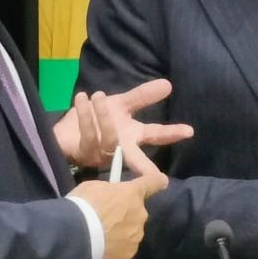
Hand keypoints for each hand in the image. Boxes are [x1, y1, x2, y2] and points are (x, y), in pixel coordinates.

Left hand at [54, 78, 194, 179]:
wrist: (68, 132)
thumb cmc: (98, 120)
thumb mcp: (122, 104)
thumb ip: (144, 96)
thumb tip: (168, 84)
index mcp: (132, 136)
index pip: (156, 134)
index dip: (172, 133)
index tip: (189, 131)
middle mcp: (120, 147)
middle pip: (135, 157)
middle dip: (144, 165)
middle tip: (154, 174)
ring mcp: (101, 152)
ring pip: (108, 139)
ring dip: (104, 116)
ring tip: (99, 95)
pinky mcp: (84, 150)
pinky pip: (87, 133)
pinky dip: (85, 114)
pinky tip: (83, 98)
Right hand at [69, 169, 166, 258]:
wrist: (76, 236)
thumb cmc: (83, 205)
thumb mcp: (94, 187)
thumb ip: (110, 191)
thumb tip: (113, 197)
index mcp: (133, 193)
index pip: (154, 181)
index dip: (156, 181)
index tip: (160, 181)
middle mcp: (141, 213)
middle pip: (137, 210)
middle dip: (126, 212)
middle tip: (106, 218)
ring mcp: (137, 234)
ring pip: (132, 230)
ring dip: (122, 231)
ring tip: (101, 236)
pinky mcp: (130, 252)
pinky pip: (125, 246)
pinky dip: (117, 246)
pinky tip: (102, 247)